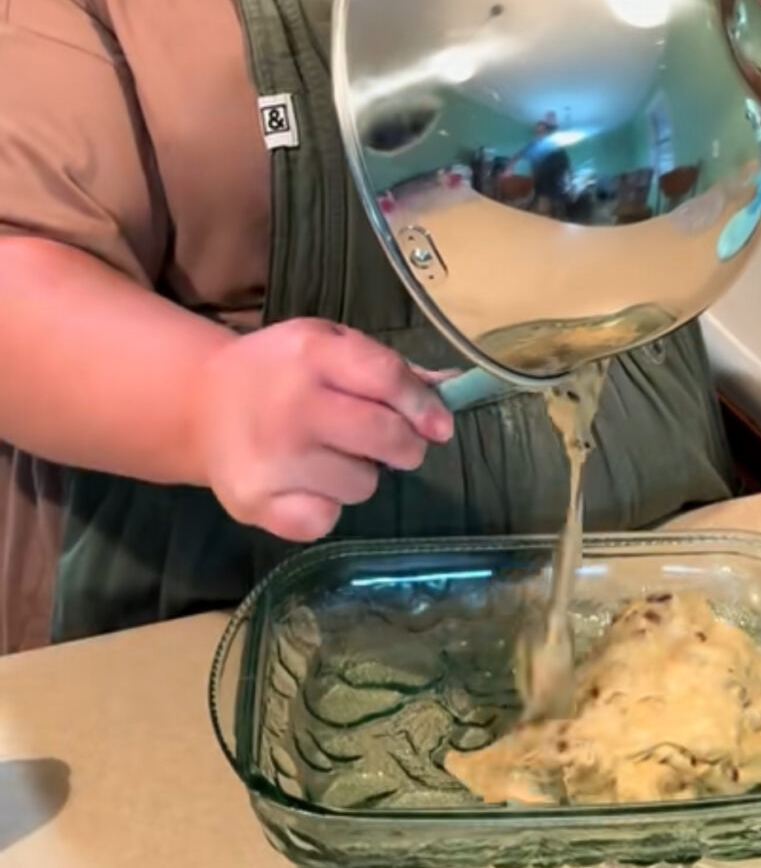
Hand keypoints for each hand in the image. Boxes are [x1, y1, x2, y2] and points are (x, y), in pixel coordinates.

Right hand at [193, 319, 453, 542]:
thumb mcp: (326, 346)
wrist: (200, 404)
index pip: (387, 378)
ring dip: (360, 474)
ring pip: (362, 485)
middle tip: (394, 444)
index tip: (439, 425)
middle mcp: (291, 405)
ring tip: (330, 455)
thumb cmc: (278, 371)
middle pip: (384, 436)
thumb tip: (454, 386)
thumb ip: (386, 367)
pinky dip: (326, 507)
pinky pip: (326, 520)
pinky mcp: (256, 504)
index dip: (422, 405)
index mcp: (311, 353)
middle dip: (405, 445)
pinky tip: (305, 484)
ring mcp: (272, 459)